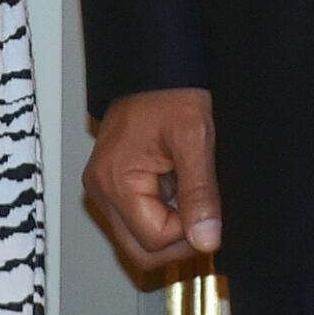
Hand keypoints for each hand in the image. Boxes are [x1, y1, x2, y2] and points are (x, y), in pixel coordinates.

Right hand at [82, 87, 221, 272]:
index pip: (153, 239)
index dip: (188, 234)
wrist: (155, 65)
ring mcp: (105, 188)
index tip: (212, 216)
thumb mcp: (194, 138)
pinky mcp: (114, 184)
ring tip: (192, 199)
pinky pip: (138, 218)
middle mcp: (101, 189)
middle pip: (139, 249)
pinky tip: (180, 192)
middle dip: (177, 242)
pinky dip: (163, 214)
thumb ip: (200, 192)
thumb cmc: (169, 90)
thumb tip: (206, 238)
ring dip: (170, 229)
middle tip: (207, 220)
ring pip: (138, 237)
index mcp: (115, 180)